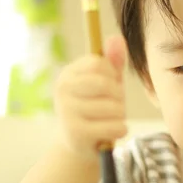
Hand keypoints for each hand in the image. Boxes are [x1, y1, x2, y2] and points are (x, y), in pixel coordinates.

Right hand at [54, 35, 128, 158]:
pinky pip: (115, 127)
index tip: (110, 87)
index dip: (113, 76)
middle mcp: (62, 91)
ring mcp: (67, 112)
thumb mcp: (105, 83)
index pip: (99, 64)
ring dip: (120, 116)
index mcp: (68, 74)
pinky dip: (120, 130)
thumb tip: (117, 37)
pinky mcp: (77, 134)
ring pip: (114, 108)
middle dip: (119, 97)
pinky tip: (111, 133)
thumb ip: (113, 62)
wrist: (79, 145)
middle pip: (106, 85)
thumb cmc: (96, 109)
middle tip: (114, 106)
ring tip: (110, 121)